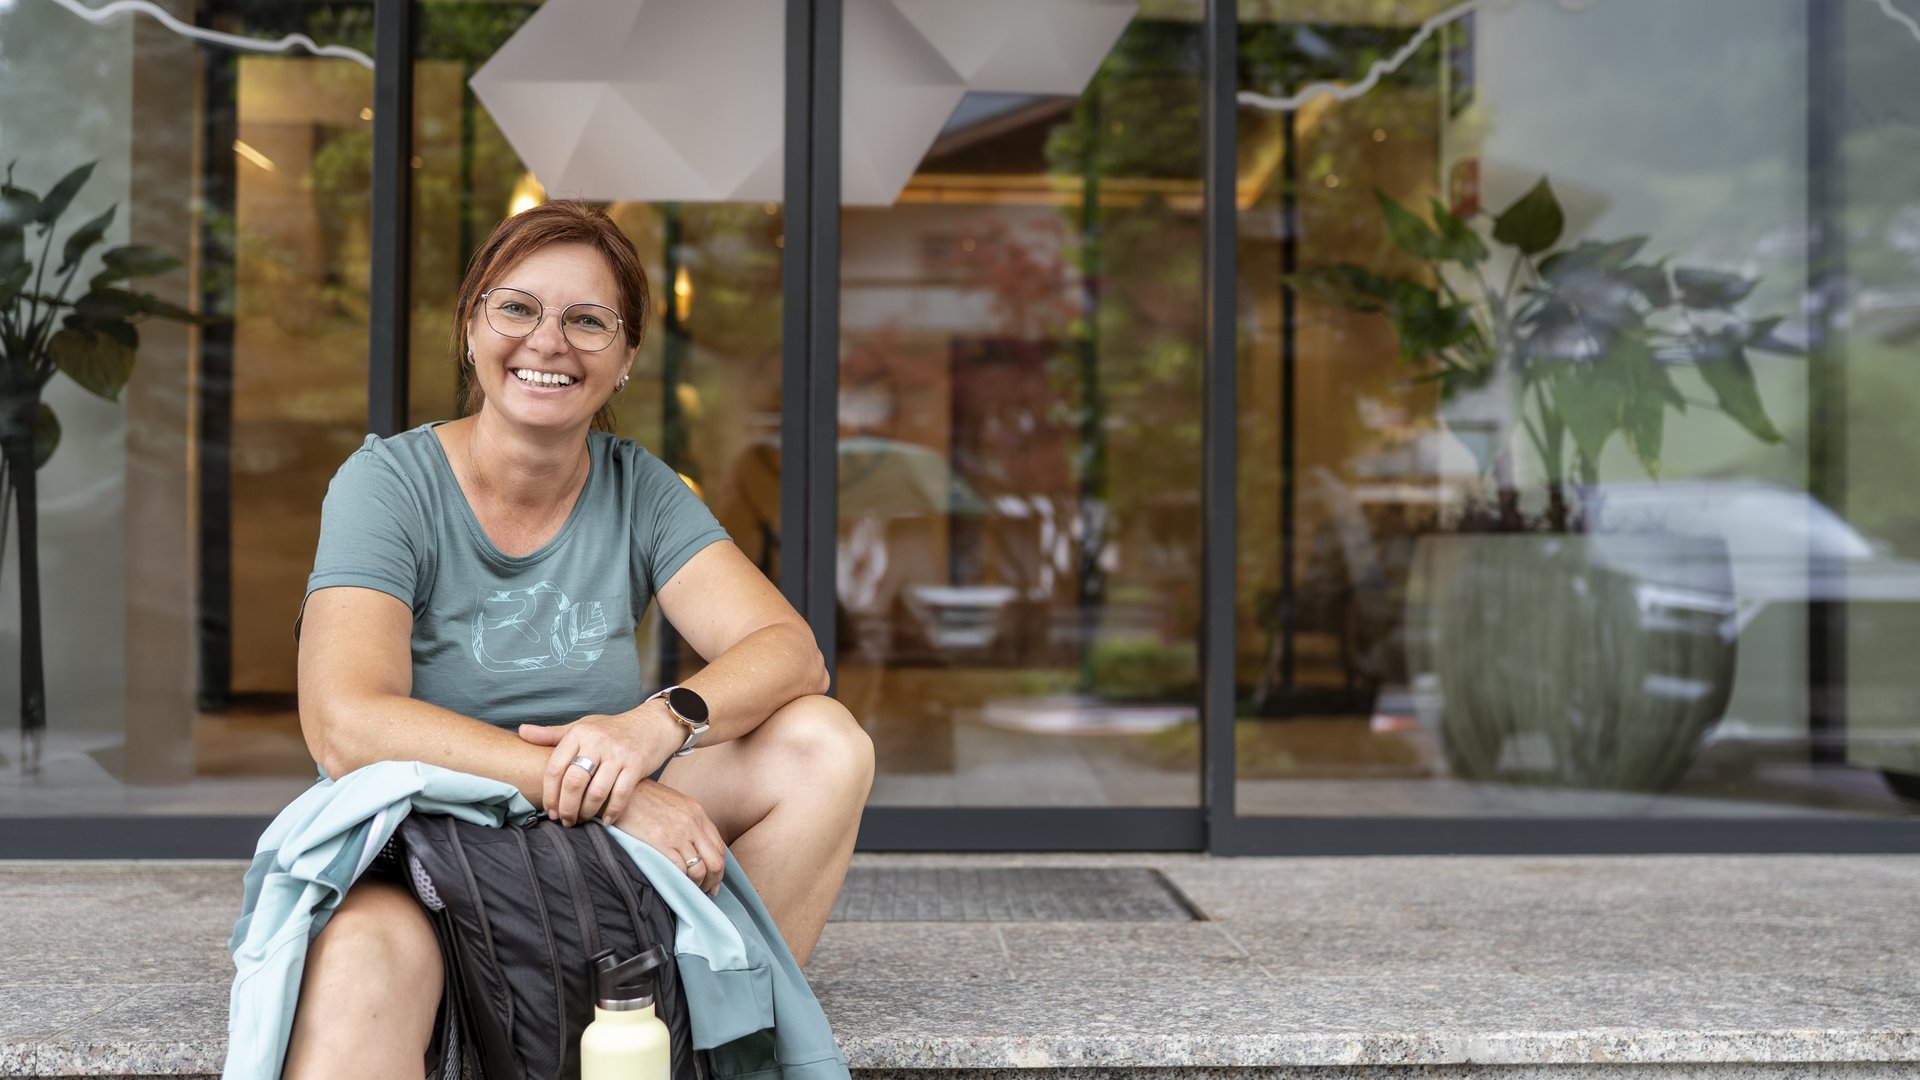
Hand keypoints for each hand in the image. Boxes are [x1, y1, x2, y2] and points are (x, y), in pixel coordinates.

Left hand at [518, 706, 677, 826]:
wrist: (652, 724)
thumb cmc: (612, 729)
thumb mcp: (581, 727)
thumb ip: (552, 734)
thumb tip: (521, 732)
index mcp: (579, 733)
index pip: (555, 767)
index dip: (549, 793)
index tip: (549, 810)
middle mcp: (598, 742)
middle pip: (574, 782)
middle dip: (566, 807)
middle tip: (564, 820)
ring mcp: (618, 755)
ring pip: (596, 792)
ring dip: (586, 812)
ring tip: (582, 820)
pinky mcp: (636, 766)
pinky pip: (620, 794)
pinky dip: (611, 811)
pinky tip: (604, 819)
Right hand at [609, 781, 726, 894]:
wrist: (622, 790)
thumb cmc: (643, 797)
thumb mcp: (673, 803)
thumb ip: (687, 821)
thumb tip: (693, 845)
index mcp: (697, 813)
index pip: (719, 847)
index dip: (719, 869)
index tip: (714, 881)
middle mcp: (693, 824)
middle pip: (715, 862)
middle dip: (713, 881)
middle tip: (705, 891)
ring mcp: (678, 834)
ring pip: (700, 870)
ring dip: (696, 885)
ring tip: (688, 890)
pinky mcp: (661, 844)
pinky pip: (680, 870)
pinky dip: (681, 882)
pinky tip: (675, 884)